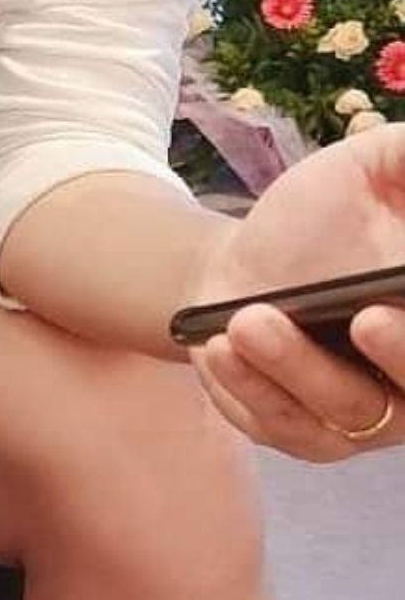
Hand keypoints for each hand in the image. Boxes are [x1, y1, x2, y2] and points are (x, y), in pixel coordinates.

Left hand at [190, 122, 404, 459]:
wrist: (249, 255)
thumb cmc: (326, 214)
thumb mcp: (370, 170)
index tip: (404, 297)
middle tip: (367, 318)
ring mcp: (363, 416)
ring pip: (346, 413)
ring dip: (295, 368)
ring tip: (248, 321)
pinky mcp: (300, 429)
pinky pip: (280, 425)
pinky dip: (245, 390)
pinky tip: (215, 349)